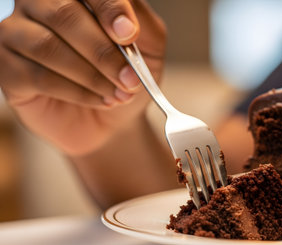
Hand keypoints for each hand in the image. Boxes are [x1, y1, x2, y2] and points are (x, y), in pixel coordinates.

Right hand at [0, 0, 165, 155]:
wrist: (112, 116)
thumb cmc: (125, 73)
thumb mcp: (147, 45)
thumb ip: (142, 24)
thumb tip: (126, 22)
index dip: (109, 7)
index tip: (128, 34)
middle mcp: (39, 4)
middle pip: (63, 14)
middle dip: (103, 51)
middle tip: (131, 78)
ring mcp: (16, 33)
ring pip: (48, 47)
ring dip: (92, 75)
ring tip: (119, 94)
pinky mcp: (7, 68)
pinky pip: (38, 76)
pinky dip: (77, 92)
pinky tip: (101, 100)